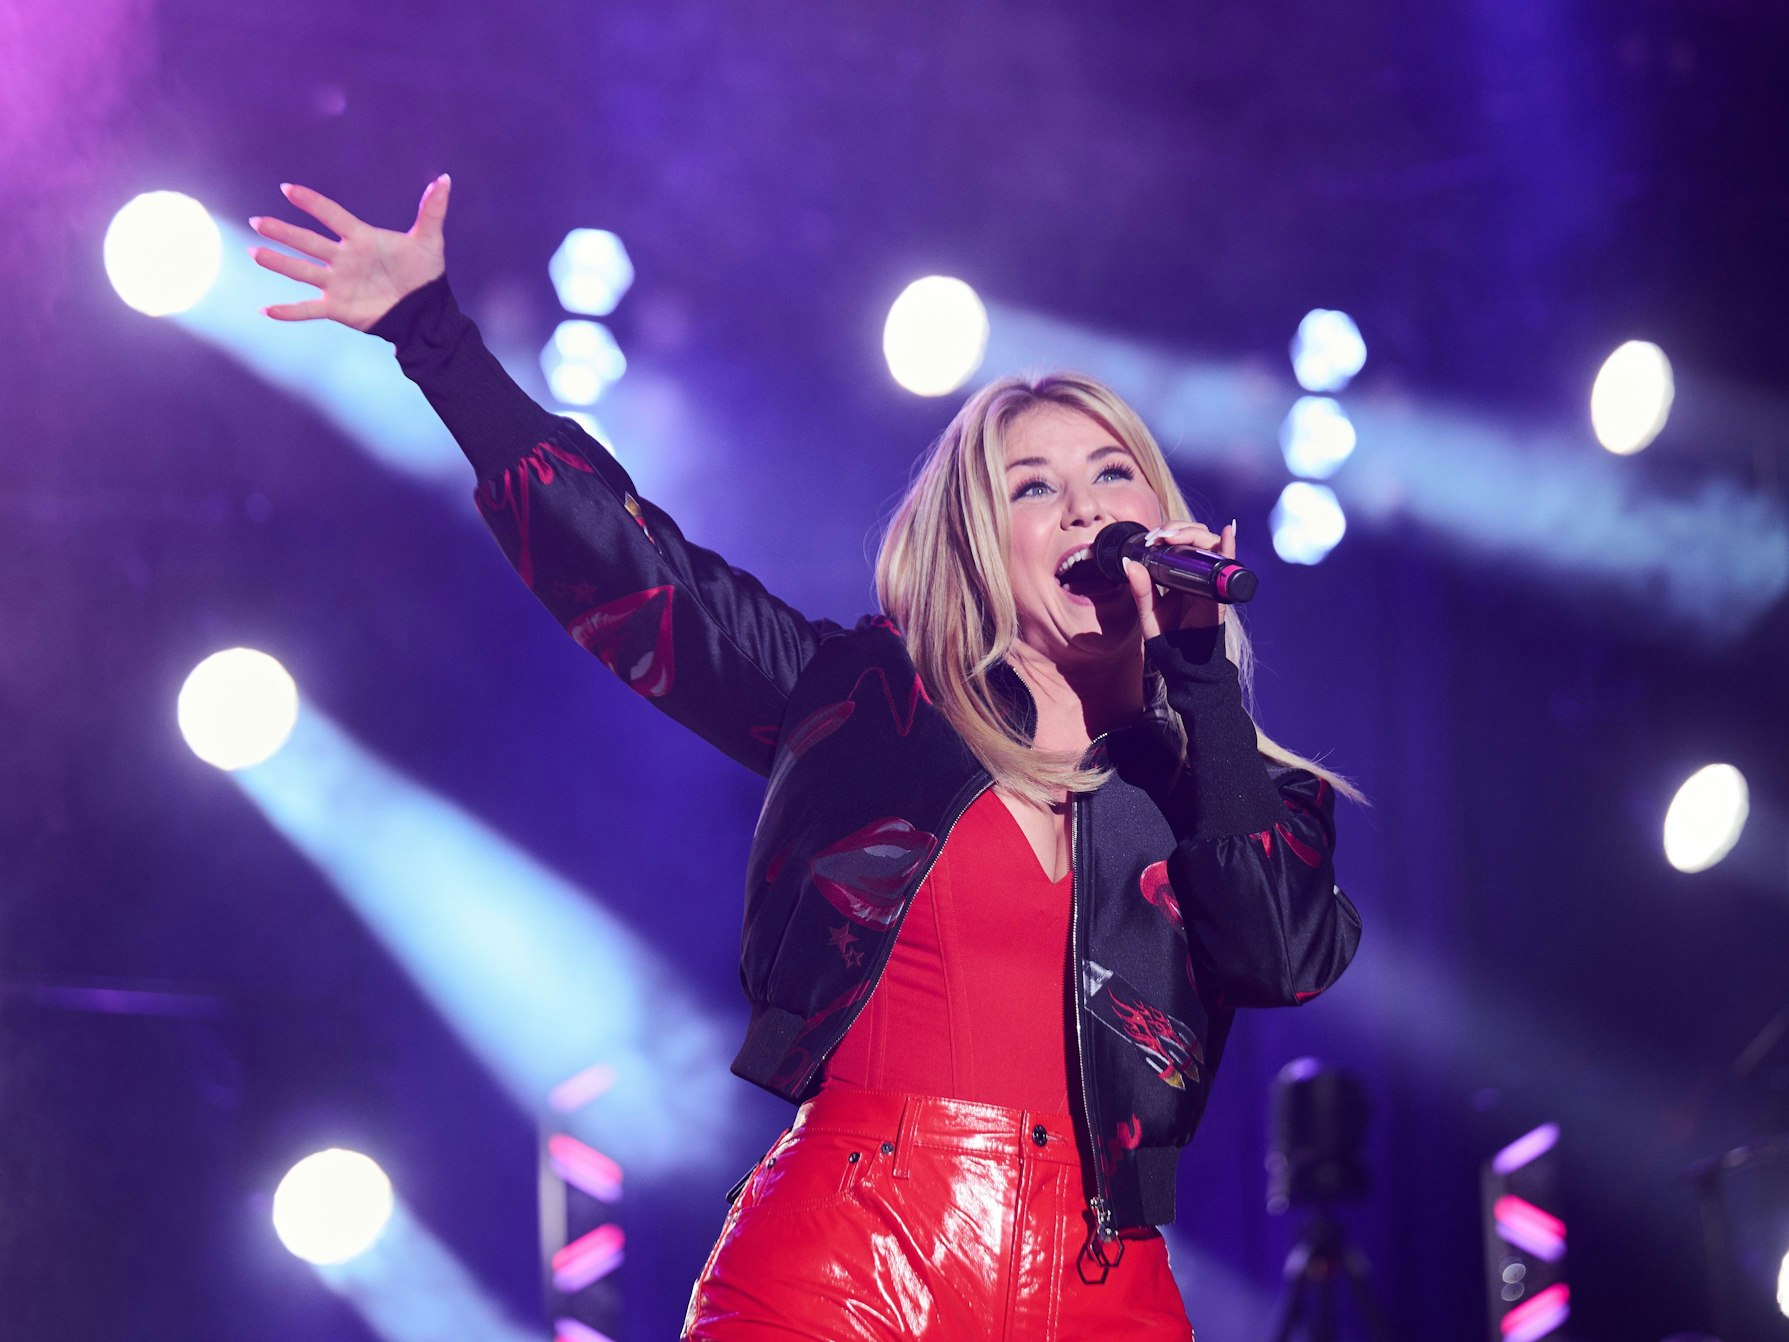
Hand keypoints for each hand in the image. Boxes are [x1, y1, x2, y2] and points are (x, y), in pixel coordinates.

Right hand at [249, 176, 450, 330]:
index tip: (288, 189)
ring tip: (254, 252)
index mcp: (360, 238)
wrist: (424, 311)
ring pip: (301, 270)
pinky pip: (307, 309)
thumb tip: (445, 179)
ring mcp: (337, 283)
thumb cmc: (425, 273)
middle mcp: (343, 258)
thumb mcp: (430, 241)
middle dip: (282, 231)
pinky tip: (264, 310)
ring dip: (278, 262)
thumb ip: (433, 210)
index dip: (311, 203)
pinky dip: (287, 311)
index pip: (331, 215)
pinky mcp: (337, 308)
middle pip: (307, 242)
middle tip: (257, 221)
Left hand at [1123, 518, 1236, 638]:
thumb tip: (1129, 562)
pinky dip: (1229, 547)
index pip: (1181, 539)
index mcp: (1180, 572)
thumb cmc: (1167, 635)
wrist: (1181, 659)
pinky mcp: (1220, 590)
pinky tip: (1226, 534)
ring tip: (1175, 537)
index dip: (1169, 531)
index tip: (1152, 537)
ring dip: (1194, 534)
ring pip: (1210, 544)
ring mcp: (1211, 578)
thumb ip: (1140, 589)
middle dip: (1179, 528)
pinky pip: (1228, 565)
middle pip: (1196, 536)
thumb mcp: (1148, 609)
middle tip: (1161, 536)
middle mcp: (1198, 571)